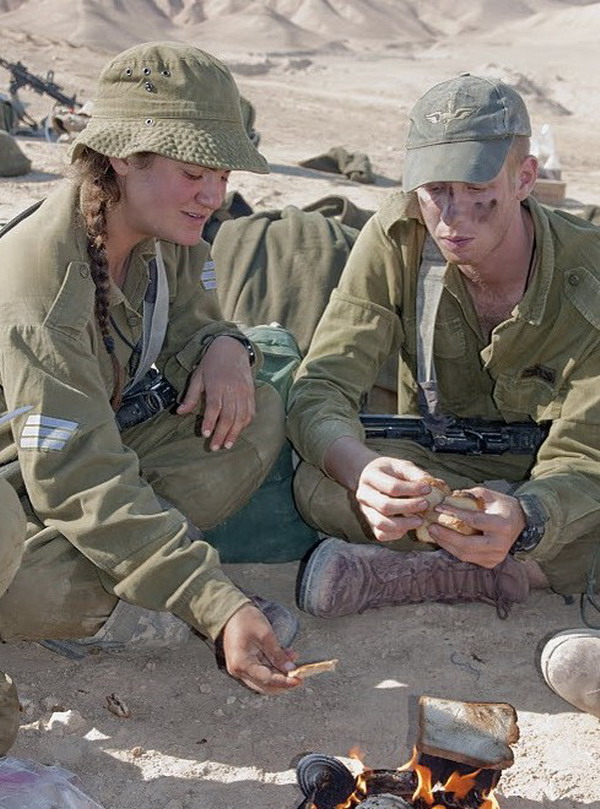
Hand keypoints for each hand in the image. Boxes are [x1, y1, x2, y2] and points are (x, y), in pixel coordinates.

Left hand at [176, 336, 254, 450]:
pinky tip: (238, 432)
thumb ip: (191, 396)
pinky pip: (250, 412)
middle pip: (229, 416)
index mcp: (217, 385)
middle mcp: (232, 390)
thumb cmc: (211, 363)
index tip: (206, 434)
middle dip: (222, 434)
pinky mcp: (251, 394)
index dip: (210, 422)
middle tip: (215, 447)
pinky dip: (245, 424)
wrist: (232, 348)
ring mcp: (244, 392)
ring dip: (234, 433)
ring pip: (241, 417)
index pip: (214, 407)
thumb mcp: (198, 377)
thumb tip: (179, 412)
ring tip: (227, 445)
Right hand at [220, 604, 300, 694]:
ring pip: (264, 679)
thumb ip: (278, 654)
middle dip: (282, 681)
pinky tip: (284, 657)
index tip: (298, 681)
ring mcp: (240, 668)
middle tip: (298, 676)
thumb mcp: (265, 635)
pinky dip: (273, 666)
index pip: (267, 679)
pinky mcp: (244, 664)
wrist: (231, 611)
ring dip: (279, 672)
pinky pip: (261, 670)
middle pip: (264, 684)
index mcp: (242, 664)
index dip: (284, 681)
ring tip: (292, 660)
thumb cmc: (244, 619)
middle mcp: (239, 670)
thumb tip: (290, 669)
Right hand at [355, 455, 432, 541]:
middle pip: (385, 506)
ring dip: (404, 524)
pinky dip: (396, 533)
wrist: (371, 477)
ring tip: (420, 520)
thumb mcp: (401, 465)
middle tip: (425, 505)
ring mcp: (365, 511)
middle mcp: (363, 495)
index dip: (412, 489)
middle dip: (408, 507)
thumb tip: (433, 484)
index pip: (392, 487)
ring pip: (381, 523)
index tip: (428, 488)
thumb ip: (415, 473)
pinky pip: (381, 534)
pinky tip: (409, 526)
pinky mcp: (370, 523)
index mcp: (370, 477)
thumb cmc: (390, 471)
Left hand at [428, 487, 525, 567]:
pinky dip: (454, 550)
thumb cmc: (503, 507)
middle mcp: (500, 544)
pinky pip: (468, 558)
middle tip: (431, 526)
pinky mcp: (491, 562)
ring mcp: (496, 556)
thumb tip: (448, 497)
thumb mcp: (490, 496)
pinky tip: (443, 541)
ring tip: (434, 533)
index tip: (438, 508)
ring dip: (446, 545)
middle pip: (467, 544)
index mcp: (502, 525)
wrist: (521, 523)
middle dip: (446, 536)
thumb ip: (470, 495)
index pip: (474, 521)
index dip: (454, 514)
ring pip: (465, 554)